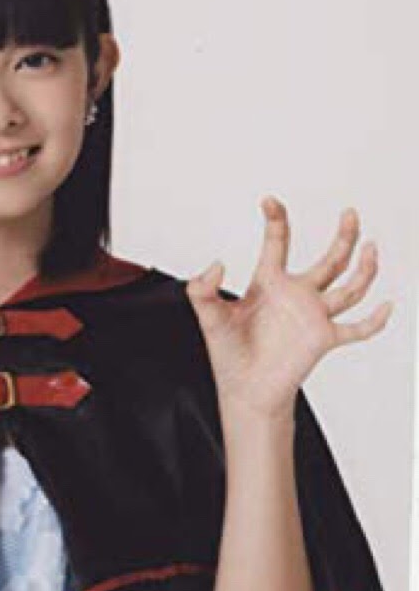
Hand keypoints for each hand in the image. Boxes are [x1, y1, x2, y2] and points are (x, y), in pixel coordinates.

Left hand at [184, 196, 393, 418]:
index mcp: (269, 283)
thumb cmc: (229, 353)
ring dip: (363, 268)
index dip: (276, 220)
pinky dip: (374, 321)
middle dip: (343, 236)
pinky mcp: (324, 339)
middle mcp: (296, 295)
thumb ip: (203, 291)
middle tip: (350, 213)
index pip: (277, 244)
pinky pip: (356, 329)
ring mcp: (313, 316)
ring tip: (371, 245)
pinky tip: (387, 306)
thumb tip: (215, 265)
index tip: (270, 200)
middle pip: (330, 260)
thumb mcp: (209, 317)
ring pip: (349, 287)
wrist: (244, 389)